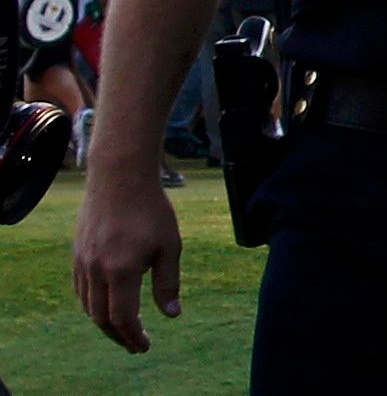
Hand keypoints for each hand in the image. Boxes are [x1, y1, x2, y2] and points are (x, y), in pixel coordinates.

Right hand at [72, 167, 182, 353]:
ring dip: (104, 322)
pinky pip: (81, 289)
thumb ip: (168, 282)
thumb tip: (172, 315)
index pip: (122, 318)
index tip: (145, 346)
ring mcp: (82, 262)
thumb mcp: (170, 245)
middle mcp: (96, 270)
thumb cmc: (151, 209)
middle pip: (101, 318)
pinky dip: (93, 303)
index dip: (133, 336)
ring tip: (123, 328)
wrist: (120, 177)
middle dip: (119, 335)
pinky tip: (107, 303)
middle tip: (135, 344)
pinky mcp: (77, 253)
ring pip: (88, 305)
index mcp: (121, 270)